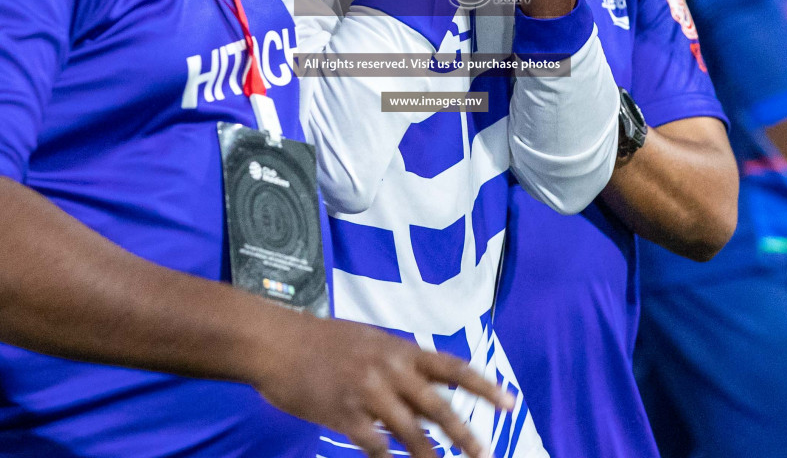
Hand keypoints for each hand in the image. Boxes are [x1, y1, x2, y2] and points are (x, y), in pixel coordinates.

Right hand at [255, 315, 510, 457]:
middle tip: (486, 454)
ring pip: (411, 434)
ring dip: (430, 456)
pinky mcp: (344, 415)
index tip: (509, 403)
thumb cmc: (323, 341)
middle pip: (439, 407)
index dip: (484, 387)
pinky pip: (375, 446)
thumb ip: (400, 368)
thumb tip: (429, 399)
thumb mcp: (370, 342)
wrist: (278, 342)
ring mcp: (368, 393)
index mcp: (400, 349)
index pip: (453, 367)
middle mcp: (390, 370)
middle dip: (466, 435)